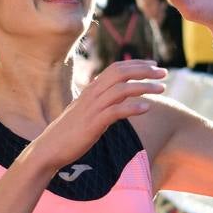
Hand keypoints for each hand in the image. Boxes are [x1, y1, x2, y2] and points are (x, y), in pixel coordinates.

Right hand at [33, 60, 165, 170]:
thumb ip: (101, 104)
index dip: (136, 64)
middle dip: (144, 70)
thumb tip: (118, 101)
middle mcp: (92, 95)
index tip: (154, 64)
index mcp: (90, 90)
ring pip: (122, 89)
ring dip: (144, 87)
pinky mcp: (93, 124)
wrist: (48, 149)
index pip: (116, 68)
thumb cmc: (68, 134)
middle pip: (120, 73)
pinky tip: (147, 108)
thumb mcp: (85, 113)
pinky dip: (133, 107)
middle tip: (164, 72)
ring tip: (162, 89)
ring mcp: (92, 108)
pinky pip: (116, 111)